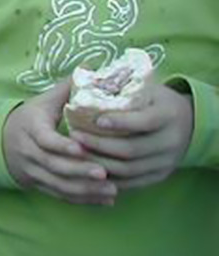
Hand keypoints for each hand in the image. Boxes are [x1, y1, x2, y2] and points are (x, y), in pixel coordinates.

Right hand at [2, 81, 115, 204]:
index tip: (83, 149)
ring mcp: (32, 170)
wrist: (1, 141)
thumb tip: (92, 66)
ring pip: (58, 184)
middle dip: (80, 171)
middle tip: (105, 173)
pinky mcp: (38, 184)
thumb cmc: (30, 118)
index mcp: (30, 127)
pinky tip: (105, 200)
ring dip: (85, 189)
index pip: (45, 139)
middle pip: (54, 165)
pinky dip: (83, 199)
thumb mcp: (43, 101)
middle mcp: (28, 151)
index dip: (63, 146)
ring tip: (112, 190)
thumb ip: (67, 88)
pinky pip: (60, 195)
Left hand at [69, 84, 193, 191]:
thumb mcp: (147, 89)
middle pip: (132, 149)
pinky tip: (89, 167)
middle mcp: (171, 141)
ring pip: (129, 169)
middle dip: (99, 145)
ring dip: (99, 162)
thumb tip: (82, 80)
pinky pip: (132, 183)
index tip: (95, 120)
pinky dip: (109, 177)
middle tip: (74, 136)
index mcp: (168, 115)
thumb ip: (123, 89)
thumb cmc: (156, 101)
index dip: (120, 123)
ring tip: (76, 151)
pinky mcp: (160, 176)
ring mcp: (166, 162)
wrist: (189, 123)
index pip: (145, 121)